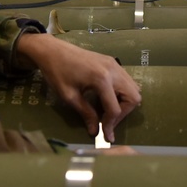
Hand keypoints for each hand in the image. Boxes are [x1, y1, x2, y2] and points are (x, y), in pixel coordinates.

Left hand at [15, 33, 140, 141]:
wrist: (53, 50)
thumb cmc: (57, 73)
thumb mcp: (69, 96)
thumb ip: (86, 113)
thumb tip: (95, 131)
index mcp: (102, 79)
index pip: (115, 108)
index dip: (110, 125)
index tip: (104, 136)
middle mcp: (113, 71)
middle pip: (133, 97)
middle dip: (124, 113)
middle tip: (109, 121)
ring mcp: (115, 64)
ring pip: (133, 88)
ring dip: (125, 103)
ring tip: (108, 111)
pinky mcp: (112, 62)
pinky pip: (127, 80)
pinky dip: (123, 92)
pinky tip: (107, 98)